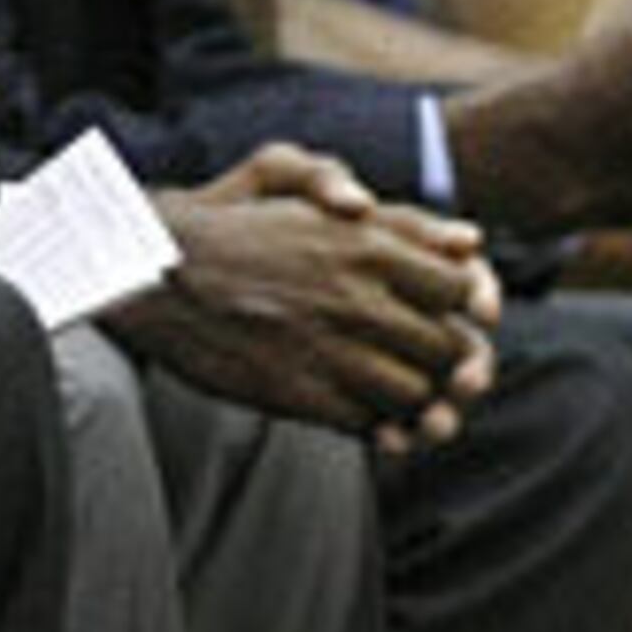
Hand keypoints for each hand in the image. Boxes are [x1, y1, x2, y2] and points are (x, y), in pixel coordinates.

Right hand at [121, 144, 499, 452]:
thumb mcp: (328, 203)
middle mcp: (357, 298)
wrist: (158, 274)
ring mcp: (329, 350)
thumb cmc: (244, 229)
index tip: (457, 315)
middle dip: (453, 362)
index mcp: (369, 245)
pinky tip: (372, 416)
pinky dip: (382, 427)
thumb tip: (474, 243)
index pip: (462, 289)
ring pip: (417, 394)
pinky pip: (370, 424)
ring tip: (407, 393)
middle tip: (441, 366)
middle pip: (449, 348)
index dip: (468, 308)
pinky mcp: (300, 395)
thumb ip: (402, 220)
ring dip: (421, 401)